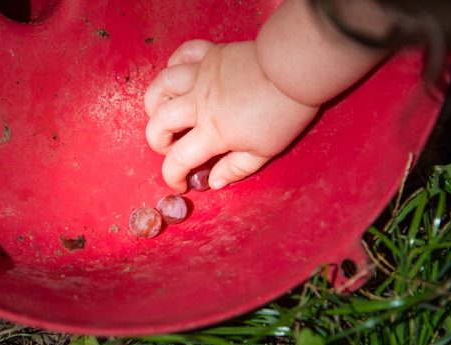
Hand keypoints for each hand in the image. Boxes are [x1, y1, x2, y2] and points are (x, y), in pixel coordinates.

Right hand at [144, 39, 319, 191]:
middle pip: (159, 123)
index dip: (172, 177)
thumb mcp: (264, 151)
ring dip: (155, 103)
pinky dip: (174, 65)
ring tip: (164, 112)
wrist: (294, 69)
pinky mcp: (210, 54)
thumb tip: (212, 182)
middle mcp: (198, 103)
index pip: (178, 160)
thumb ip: (235, 169)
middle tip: (171, 148)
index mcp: (212, 132)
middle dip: (157, 141)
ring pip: (161, 86)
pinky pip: (181, 55)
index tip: (180, 184)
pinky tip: (180, 78)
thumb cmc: (284, 113)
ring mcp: (201, 75)